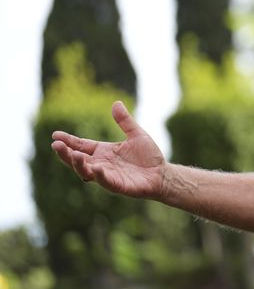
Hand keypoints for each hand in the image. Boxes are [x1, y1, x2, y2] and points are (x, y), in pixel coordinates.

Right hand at [51, 101, 165, 198]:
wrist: (163, 174)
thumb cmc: (149, 156)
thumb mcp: (137, 134)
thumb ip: (125, 121)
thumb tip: (116, 103)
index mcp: (104, 151)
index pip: (81, 145)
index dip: (68, 141)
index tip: (55, 135)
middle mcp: (102, 163)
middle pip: (78, 159)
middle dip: (66, 153)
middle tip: (56, 145)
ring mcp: (108, 175)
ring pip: (87, 172)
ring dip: (78, 164)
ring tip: (74, 155)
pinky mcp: (117, 185)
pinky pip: (105, 181)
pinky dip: (100, 175)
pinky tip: (96, 168)